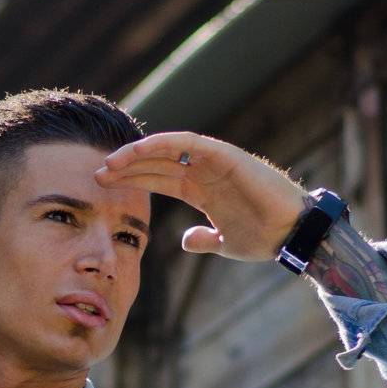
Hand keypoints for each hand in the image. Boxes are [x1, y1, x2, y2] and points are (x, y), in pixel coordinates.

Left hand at [94, 132, 307, 260]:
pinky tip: (137, 152)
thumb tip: (186, 241)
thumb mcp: (225, 243)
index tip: (103, 187)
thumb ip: (204, 240)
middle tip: (95, 174)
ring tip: (109, 164)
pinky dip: (161, 145)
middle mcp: (204, 171)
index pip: (158, 179)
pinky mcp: (223, 155)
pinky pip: (187, 144)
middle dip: (125, 168)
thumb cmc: (264, 237)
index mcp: (201, 189)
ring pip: (167, 150)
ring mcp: (213, 161)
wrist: (291, 235)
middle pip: (156, 163)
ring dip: (137, 154)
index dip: (132, 181)